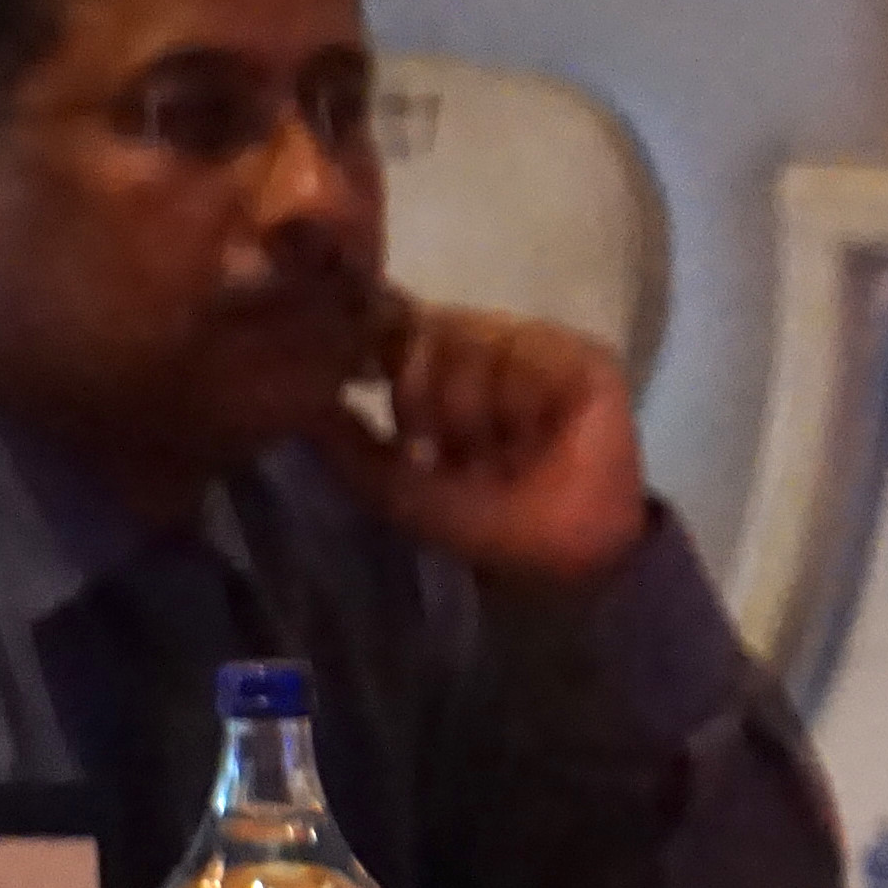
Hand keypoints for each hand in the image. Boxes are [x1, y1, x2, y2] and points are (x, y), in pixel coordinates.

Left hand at [316, 296, 649, 590]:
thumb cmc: (485, 527)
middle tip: (447, 448)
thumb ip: (349, 446)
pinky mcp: (583, 359)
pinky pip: (525, 355)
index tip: (376, 392)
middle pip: (426, 330)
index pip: (397, 330)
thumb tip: (304, 405)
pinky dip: (519, 405)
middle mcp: (489, 349)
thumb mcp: (397, 490)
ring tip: (498, 453)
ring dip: (474, 410)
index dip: (384, 353)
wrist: (563, 557)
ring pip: (472, 342)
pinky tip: (534, 439)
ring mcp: (536, 350)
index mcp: (445, 372)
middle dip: (425, 396)